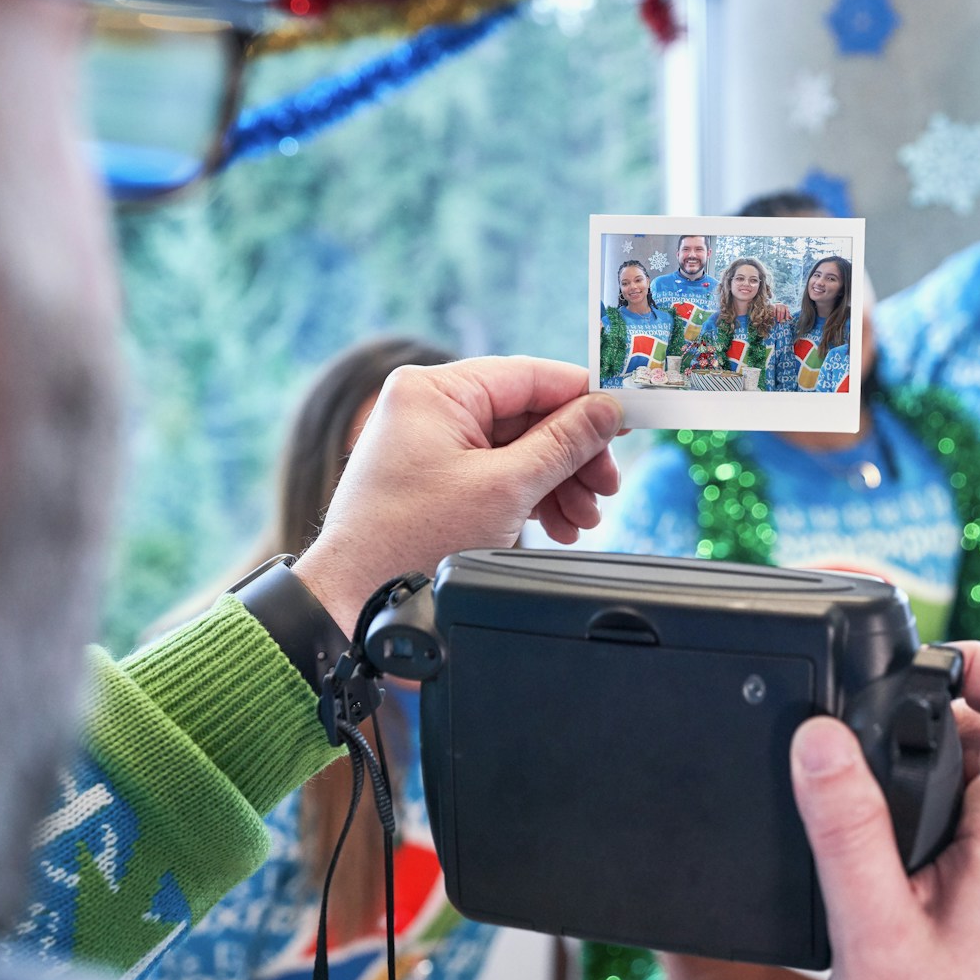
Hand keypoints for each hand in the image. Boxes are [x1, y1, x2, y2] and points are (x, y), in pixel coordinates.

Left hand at [294, 356, 622, 632]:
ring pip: (518, 449)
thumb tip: (607, 409)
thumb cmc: (410, 540)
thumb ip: (563, 443)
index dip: (585, 399)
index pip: (531, 376)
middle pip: (529, 416)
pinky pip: (496, 474)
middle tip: (606, 487)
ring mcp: (431, 444)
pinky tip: (558, 525)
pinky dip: (530, 497)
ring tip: (583, 519)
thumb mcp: (504, 488)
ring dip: (558, 483)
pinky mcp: (434, 479)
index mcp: (435, 389)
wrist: (353, 602)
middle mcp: (430, 407)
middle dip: (573, 456)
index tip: (626, 420)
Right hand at [791, 642, 979, 979]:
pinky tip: (881, 842)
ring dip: (926, 767)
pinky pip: (977, 827)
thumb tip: (818, 738)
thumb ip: (847, 831)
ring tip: (861, 784)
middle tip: (861, 726)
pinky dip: (929, 812)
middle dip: (930, 717)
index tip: (926, 653)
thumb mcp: (875, 931)